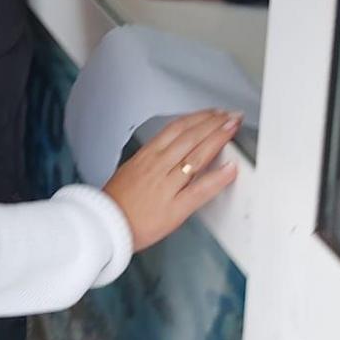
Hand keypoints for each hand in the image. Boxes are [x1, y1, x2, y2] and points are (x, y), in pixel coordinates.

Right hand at [101, 110, 241, 250]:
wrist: (107, 226)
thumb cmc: (117, 203)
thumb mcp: (131, 170)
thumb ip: (152, 160)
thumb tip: (171, 152)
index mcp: (146, 156)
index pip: (176, 129)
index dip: (197, 118)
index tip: (212, 113)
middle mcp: (158, 166)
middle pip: (189, 137)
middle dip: (213, 123)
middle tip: (230, 116)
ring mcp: (167, 185)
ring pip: (196, 156)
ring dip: (217, 139)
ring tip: (232, 128)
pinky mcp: (175, 207)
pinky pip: (200, 190)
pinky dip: (217, 178)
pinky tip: (231, 168)